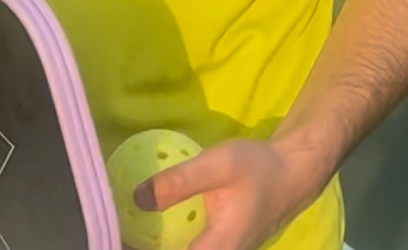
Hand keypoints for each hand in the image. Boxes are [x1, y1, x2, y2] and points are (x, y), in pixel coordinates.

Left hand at [134, 138, 324, 249]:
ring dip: (154, 244)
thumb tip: (137, 199)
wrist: (292, 174)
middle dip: (142, 245)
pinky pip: (191, 249)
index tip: (116, 237)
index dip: (138, 249)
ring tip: (126, 229)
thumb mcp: (216, 166)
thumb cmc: (257, 169)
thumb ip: (178, 182)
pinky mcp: (221, 247)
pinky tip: (150, 226)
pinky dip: (168, 241)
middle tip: (116, 231)